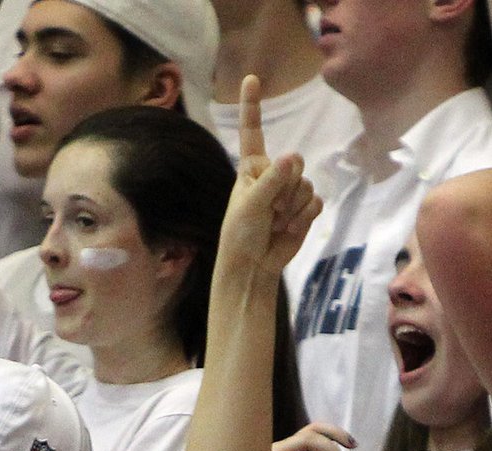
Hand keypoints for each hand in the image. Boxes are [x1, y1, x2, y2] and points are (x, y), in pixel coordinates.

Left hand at [218, 75, 322, 277]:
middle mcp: (272, 174)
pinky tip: (289, 228)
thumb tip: (291, 158)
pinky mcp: (303, 208)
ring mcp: (289, 191)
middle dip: (286, 187)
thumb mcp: (250, 206)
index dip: (252, 106)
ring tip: (276, 223)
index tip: (251, 78)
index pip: (253, 132)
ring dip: (293, 207)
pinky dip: (303, 217)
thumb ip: (270, 182)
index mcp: (251, 168)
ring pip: (306, 184)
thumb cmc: (241, 235)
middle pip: (295, 162)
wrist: (253, 267)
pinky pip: (315, 201)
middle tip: (270, 210)